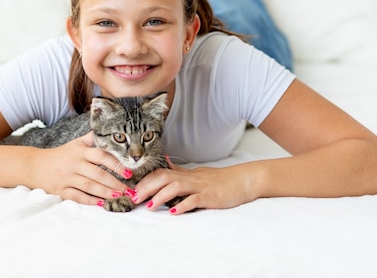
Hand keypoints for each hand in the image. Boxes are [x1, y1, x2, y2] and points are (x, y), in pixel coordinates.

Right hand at [29, 132, 131, 205]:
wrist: (34, 166)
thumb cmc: (61, 155)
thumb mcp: (75, 144)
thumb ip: (92, 139)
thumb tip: (109, 130)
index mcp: (80, 151)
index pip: (100, 156)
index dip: (115, 164)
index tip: (129, 172)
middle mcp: (74, 164)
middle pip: (97, 174)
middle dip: (115, 183)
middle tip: (129, 190)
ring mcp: (67, 178)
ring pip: (89, 186)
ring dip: (106, 193)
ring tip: (119, 197)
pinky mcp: (60, 190)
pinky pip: (77, 197)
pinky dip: (90, 201)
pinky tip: (101, 203)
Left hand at [133, 157, 256, 214]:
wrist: (243, 180)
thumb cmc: (219, 180)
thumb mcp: (197, 173)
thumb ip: (181, 171)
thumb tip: (166, 164)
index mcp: (186, 174)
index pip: (161, 173)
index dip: (145, 180)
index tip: (133, 190)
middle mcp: (190, 178)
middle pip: (164, 178)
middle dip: (147, 188)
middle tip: (134, 199)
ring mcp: (200, 186)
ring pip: (176, 187)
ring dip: (160, 196)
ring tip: (149, 206)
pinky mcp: (210, 196)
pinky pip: (194, 199)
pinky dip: (182, 205)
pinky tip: (173, 212)